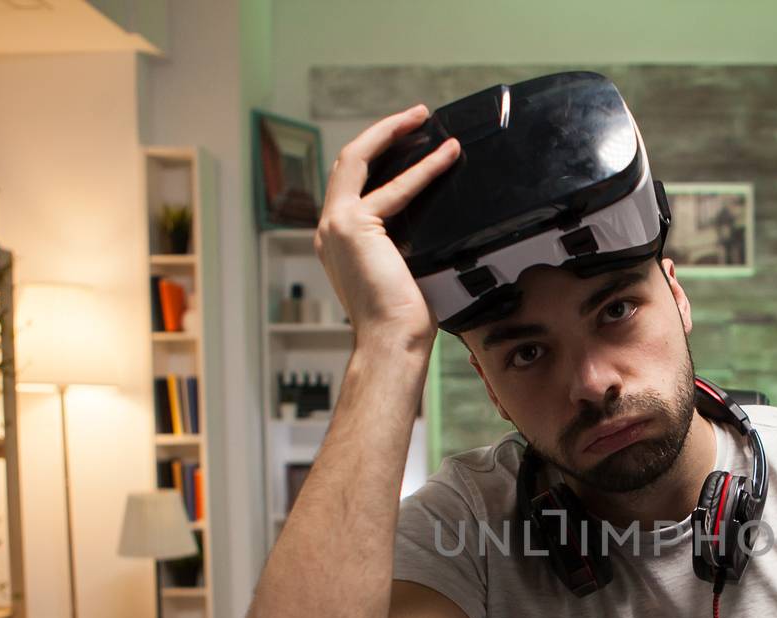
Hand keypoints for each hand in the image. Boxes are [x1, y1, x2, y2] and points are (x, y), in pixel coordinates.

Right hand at [315, 105, 460, 348]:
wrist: (392, 342)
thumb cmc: (403, 320)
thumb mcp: (404, 267)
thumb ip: (405, 239)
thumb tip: (434, 222)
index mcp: (339, 241)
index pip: (353, 184)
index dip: (377, 155)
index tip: (405, 141)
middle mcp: (330, 229)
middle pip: (348, 161)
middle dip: (381, 133)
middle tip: (415, 117)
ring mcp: (335, 225)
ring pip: (357, 159)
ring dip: (392, 133)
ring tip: (423, 118)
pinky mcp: (352, 226)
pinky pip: (393, 186)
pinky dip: (423, 168)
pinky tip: (446, 155)